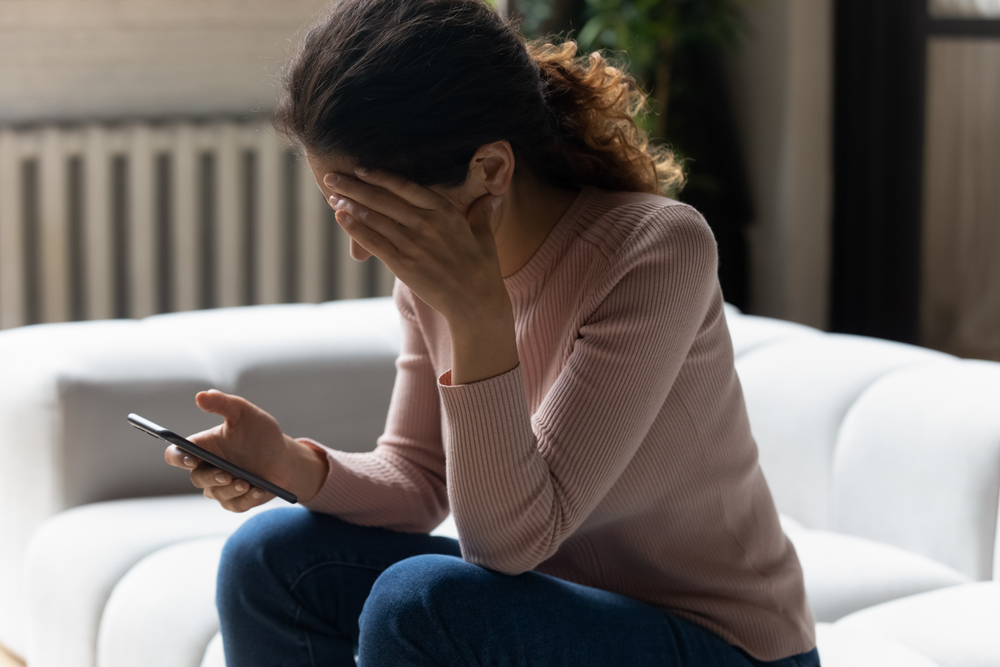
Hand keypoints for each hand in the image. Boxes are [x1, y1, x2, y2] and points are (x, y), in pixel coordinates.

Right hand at [163, 390, 322, 511]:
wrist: (284, 458)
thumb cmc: (261, 434)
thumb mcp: (245, 413)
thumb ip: (223, 403)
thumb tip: (201, 396)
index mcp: (203, 447)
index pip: (176, 455)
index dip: (178, 458)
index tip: (191, 459)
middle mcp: (207, 468)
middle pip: (196, 478)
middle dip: (212, 477)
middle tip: (227, 473)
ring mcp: (220, 487)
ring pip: (215, 494)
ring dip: (231, 489)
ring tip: (247, 482)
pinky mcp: (235, 501)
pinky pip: (235, 505)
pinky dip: (246, 499)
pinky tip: (258, 490)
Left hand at [324, 168, 507, 323]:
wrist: (476, 303)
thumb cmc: (482, 270)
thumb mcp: (484, 236)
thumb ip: (482, 213)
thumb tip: (492, 197)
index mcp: (445, 212)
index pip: (406, 187)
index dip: (380, 177)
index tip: (361, 169)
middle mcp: (426, 223)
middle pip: (383, 199)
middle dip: (354, 186)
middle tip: (332, 177)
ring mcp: (413, 244)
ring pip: (374, 218)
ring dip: (350, 205)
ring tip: (332, 196)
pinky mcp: (403, 264)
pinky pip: (373, 241)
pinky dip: (354, 228)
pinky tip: (340, 217)